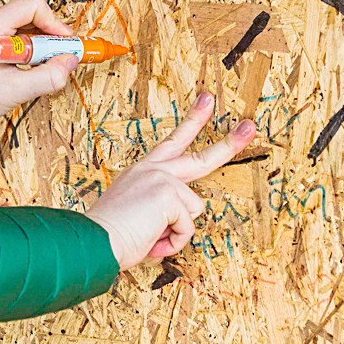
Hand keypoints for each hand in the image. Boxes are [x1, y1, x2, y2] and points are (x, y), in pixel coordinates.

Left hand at [0, 0, 80, 139]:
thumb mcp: (15, 92)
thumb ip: (49, 76)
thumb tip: (71, 61)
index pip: (33, 4)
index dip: (54, 23)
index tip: (64, 46)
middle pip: (29, 13)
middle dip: (46, 37)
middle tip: (53, 62)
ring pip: (21, 23)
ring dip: (34, 44)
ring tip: (31, 69)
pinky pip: (10, 32)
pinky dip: (22, 47)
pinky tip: (19, 68)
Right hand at [87, 93, 255, 268]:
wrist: (93, 242)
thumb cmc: (111, 235)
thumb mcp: (139, 215)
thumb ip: (162, 211)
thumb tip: (177, 221)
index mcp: (145, 171)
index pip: (173, 141)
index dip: (193, 121)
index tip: (207, 100)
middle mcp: (154, 170)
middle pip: (201, 157)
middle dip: (230, 143)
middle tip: (250, 127)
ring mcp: (162, 179)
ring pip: (193, 211)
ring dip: (174, 232)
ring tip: (148, 235)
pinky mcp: (169, 194)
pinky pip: (187, 228)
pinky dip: (171, 242)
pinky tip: (150, 238)